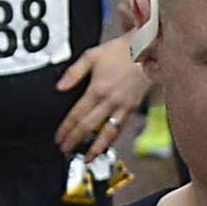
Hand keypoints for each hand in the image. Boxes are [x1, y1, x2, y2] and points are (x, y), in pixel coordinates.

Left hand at [54, 37, 150, 152]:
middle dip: (75, 141)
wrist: (147, 48)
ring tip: (87, 157)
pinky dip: (113, 139)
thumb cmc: (121, 50)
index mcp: (97, 88)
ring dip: (95, 147)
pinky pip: (121, 127)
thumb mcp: (92, 55)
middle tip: (66, 150)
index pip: (77, 115)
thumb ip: (73, 72)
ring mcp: (124, 105)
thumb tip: (59, 87)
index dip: (66, 129)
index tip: (59, 138)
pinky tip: (106, 145)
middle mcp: (110, 99)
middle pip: (89, 126)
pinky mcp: (134, 107)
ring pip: (108, 132)